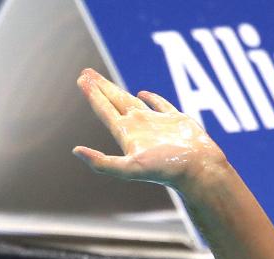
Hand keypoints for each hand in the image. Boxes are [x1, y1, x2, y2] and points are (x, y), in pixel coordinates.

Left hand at [73, 68, 226, 191]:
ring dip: (117, 90)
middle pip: (114, 102)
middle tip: (85, 73)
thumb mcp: (130, 169)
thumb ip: (102, 163)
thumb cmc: (167, 169)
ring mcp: (157, 123)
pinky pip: (161, 105)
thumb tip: (75, 151)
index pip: (104, 110)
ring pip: (133, 100)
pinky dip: (152, 98)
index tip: (80, 79)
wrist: (198, 169)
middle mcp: (139, 127)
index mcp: (127, 134)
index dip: (92, 95)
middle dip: (99, 88)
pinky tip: (144, 93)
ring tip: (104, 81)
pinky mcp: (176, 121)